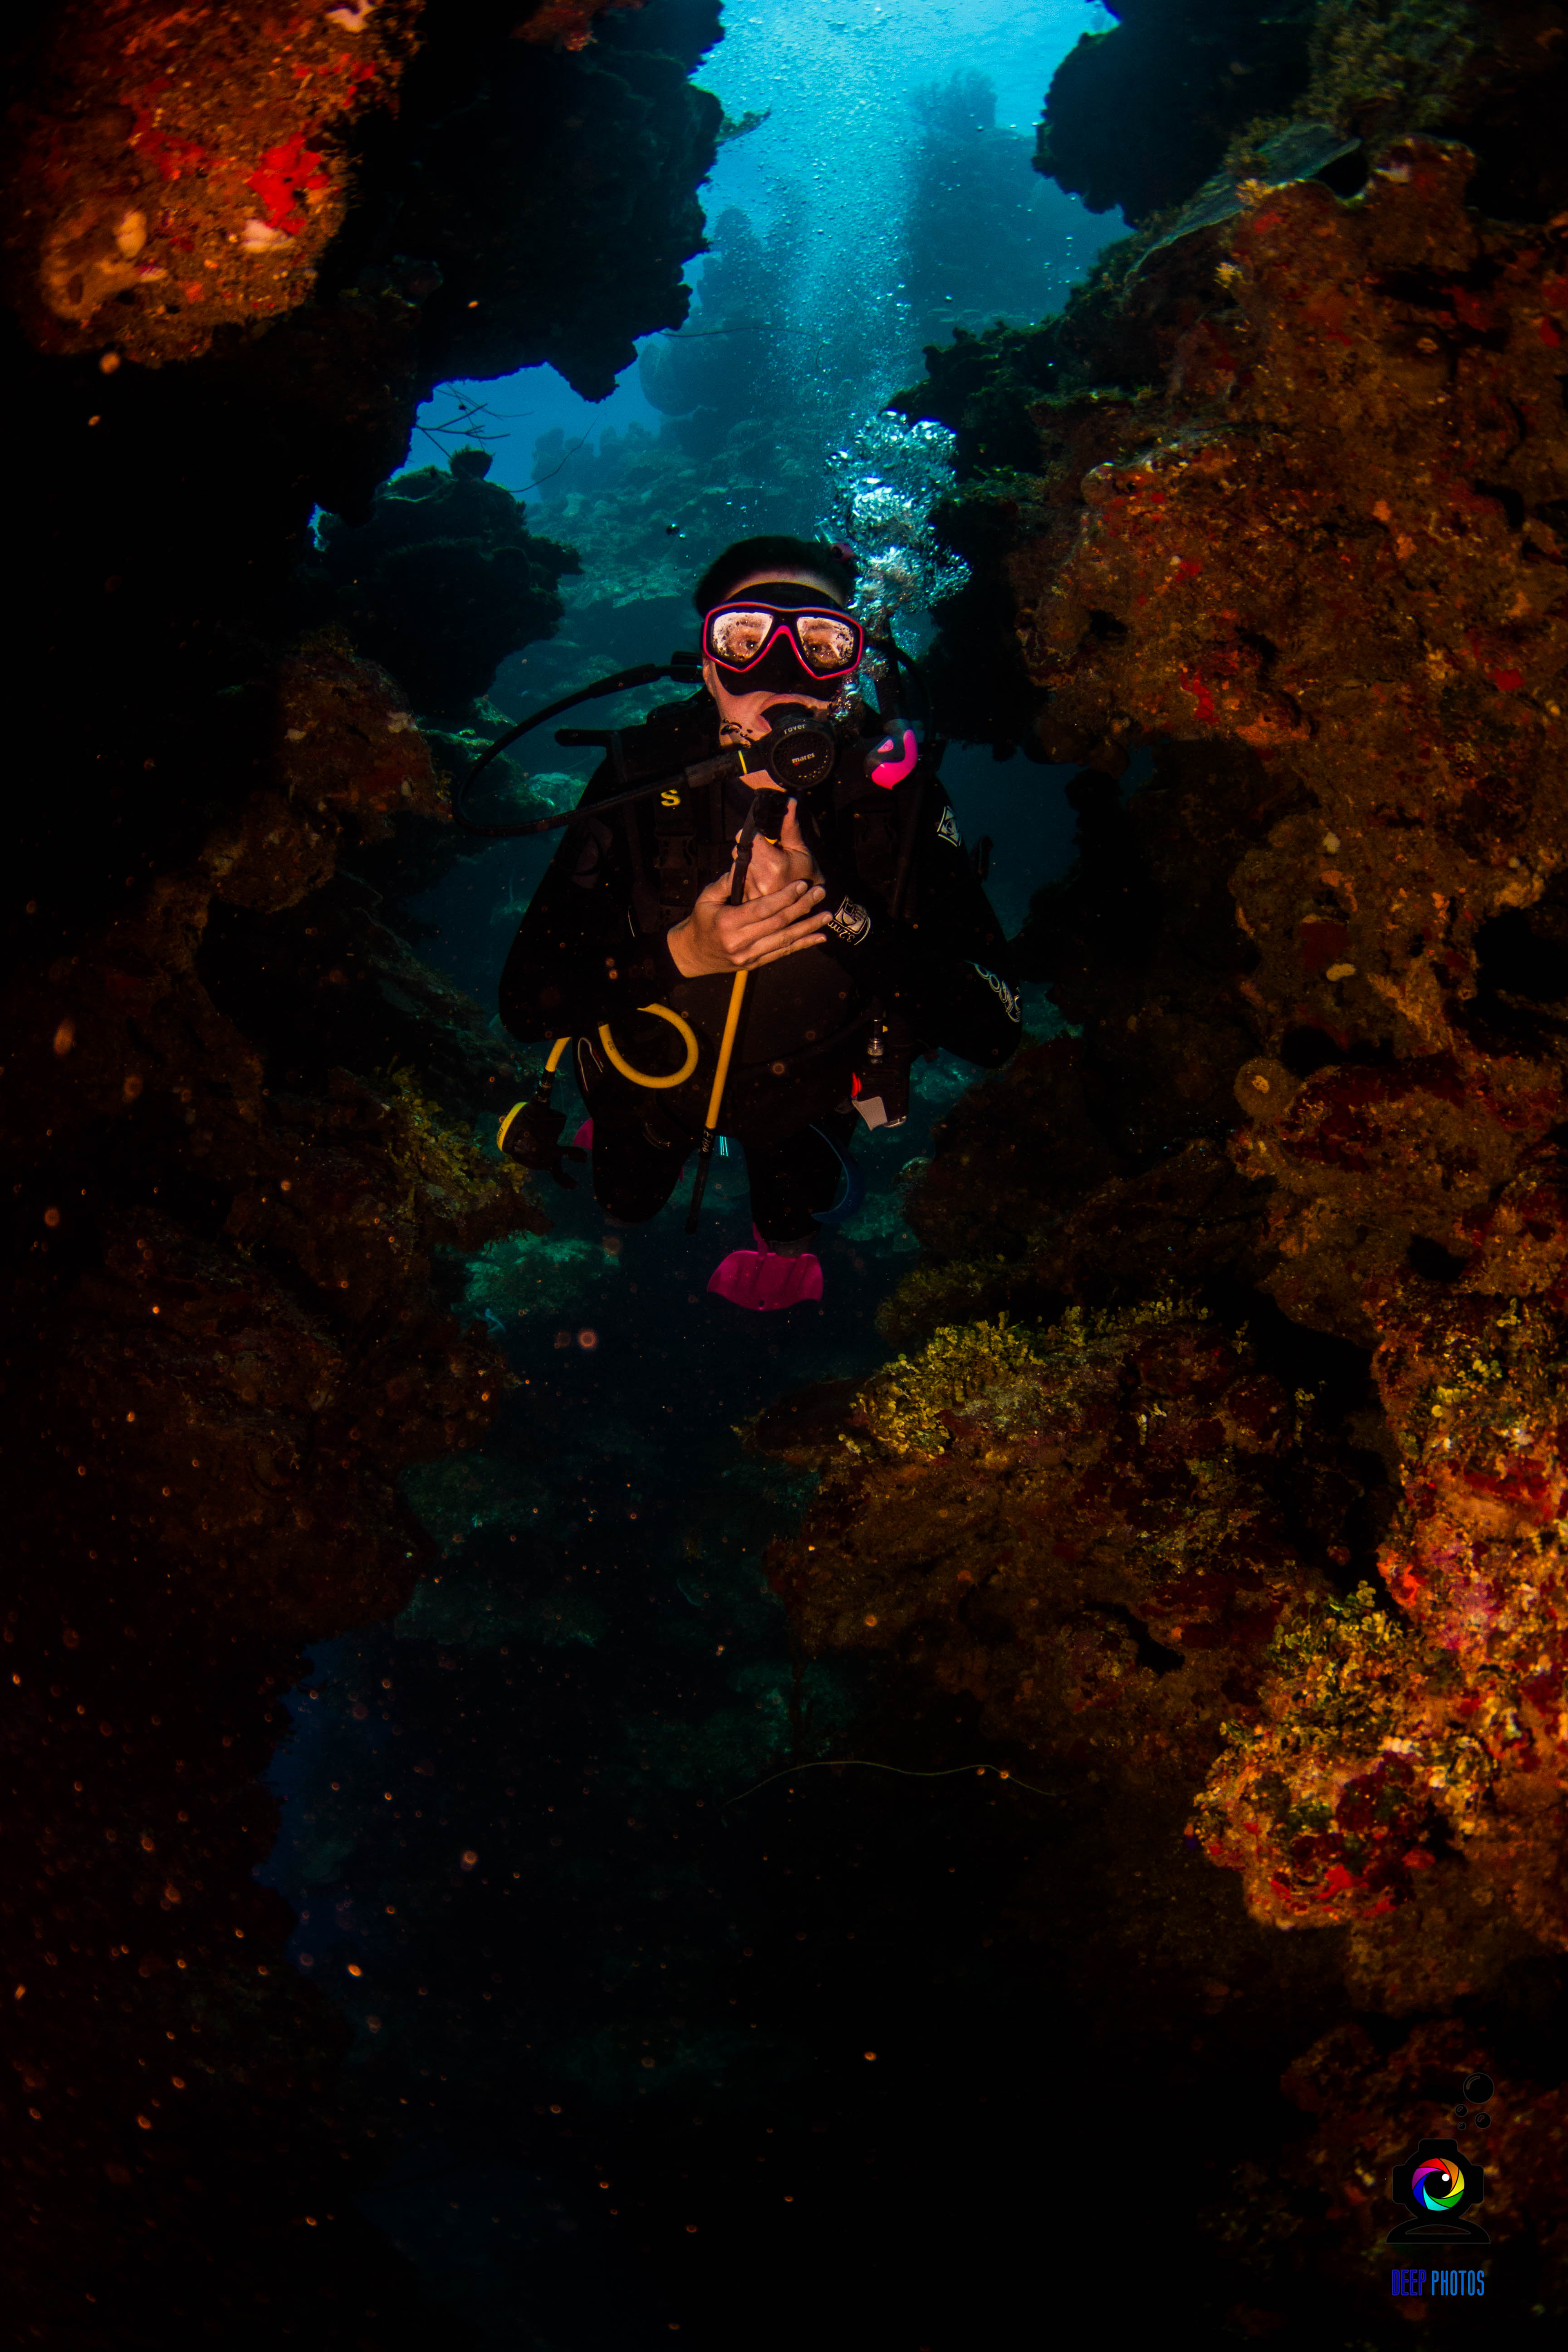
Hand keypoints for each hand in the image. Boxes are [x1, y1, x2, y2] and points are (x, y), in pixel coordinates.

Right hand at [667, 865, 828, 976]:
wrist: (693, 953)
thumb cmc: (701, 920)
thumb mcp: (707, 898)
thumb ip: (727, 882)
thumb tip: (744, 861)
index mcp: (729, 922)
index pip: (763, 909)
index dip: (785, 897)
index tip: (802, 884)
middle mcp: (740, 941)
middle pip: (778, 923)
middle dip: (802, 907)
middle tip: (820, 892)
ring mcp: (749, 955)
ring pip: (785, 940)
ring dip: (808, 927)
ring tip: (826, 915)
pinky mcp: (756, 963)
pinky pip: (783, 953)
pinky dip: (803, 945)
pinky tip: (819, 938)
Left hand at [743, 800, 823, 901]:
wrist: (809, 903)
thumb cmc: (806, 874)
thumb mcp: (801, 850)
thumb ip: (790, 826)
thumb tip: (790, 801)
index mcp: (773, 864)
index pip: (747, 838)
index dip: (751, 834)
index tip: (757, 836)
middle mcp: (759, 879)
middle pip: (738, 852)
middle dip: (748, 850)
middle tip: (762, 854)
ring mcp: (752, 892)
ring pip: (735, 867)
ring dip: (745, 864)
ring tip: (762, 869)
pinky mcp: (747, 901)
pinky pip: (735, 882)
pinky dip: (743, 878)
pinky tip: (756, 879)